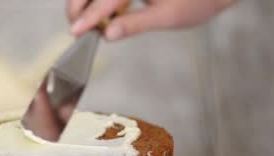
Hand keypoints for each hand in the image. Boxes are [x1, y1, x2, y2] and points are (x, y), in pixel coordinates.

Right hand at [66, 0, 235, 39]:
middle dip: (79, 5)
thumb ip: (135, 24)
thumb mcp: (167, 16)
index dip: (89, 16)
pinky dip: (96, 1)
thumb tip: (107, 35)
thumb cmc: (197, 0)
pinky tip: (97, 14)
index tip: (76, 32)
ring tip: (84, 24)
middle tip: (76, 29)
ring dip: (84, 3)